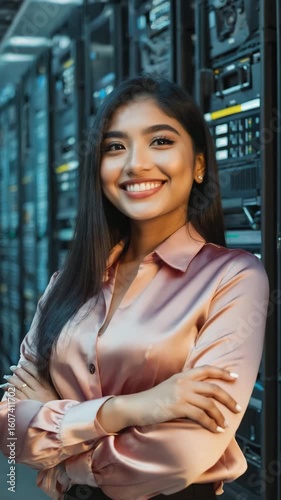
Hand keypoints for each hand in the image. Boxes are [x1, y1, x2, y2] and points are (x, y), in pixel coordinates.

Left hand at [0, 361, 60, 402]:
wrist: (57, 417)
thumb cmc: (56, 402)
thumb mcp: (55, 389)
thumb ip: (47, 380)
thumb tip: (38, 369)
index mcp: (47, 385)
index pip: (35, 372)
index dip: (27, 366)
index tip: (22, 362)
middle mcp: (39, 391)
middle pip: (26, 378)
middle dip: (18, 371)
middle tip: (12, 367)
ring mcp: (33, 400)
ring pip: (20, 388)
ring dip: (11, 382)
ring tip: (6, 378)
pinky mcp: (28, 407)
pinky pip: (17, 399)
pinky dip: (11, 395)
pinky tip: (7, 392)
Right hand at [102, 365, 240, 433]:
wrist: (136, 406)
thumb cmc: (152, 400)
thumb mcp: (170, 387)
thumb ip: (185, 387)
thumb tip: (202, 395)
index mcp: (183, 375)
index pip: (207, 369)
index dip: (223, 372)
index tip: (235, 377)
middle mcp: (184, 382)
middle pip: (213, 388)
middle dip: (228, 399)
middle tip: (238, 408)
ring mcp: (181, 394)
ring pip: (209, 404)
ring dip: (220, 416)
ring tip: (225, 425)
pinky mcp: (178, 407)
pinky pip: (201, 416)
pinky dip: (211, 424)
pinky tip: (215, 430)